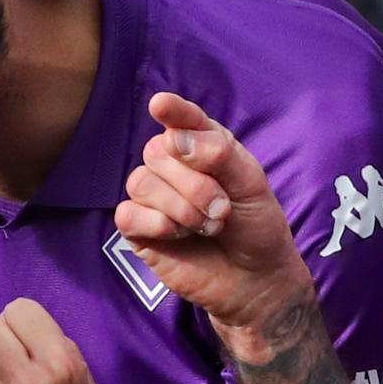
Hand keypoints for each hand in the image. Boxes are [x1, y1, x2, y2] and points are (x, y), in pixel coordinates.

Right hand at [114, 92, 314, 339]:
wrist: (255, 278)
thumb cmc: (255, 226)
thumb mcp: (251, 185)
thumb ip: (219, 155)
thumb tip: (174, 138)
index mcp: (201, 145)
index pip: (181, 119)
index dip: (172, 111)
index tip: (161, 105)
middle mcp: (171, 165)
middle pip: (157, 152)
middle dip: (195, 185)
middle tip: (222, 210)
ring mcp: (152, 197)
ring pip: (140, 182)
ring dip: (180, 207)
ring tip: (207, 227)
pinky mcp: (139, 229)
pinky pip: (127, 214)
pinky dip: (158, 225)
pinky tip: (179, 236)